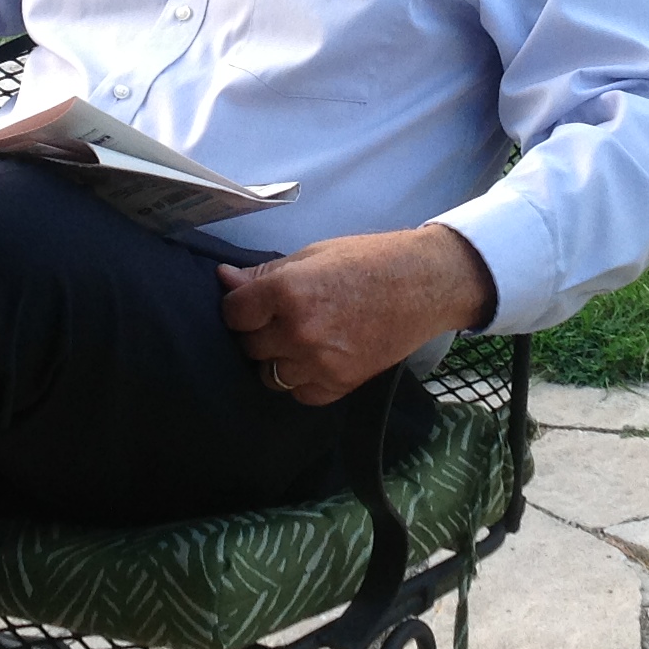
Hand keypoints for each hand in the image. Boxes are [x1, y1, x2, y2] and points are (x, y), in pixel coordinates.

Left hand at [216, 226, 494, 404]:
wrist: (425, 284)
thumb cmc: (368, 260)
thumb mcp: (313, 255)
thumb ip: (266, 273)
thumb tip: (224, 278)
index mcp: (288, 292)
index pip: (233, 313)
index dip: (239, 306)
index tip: (251, 303)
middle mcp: (299, 332)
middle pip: (249, 346)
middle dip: (258, 332)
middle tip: (278, 318)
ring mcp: (319, 363)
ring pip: (270, 375)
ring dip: (278, 359)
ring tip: (298, 339)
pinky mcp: (340, 384)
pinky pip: (300, 394)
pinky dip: (302, 380)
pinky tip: (316, 358)